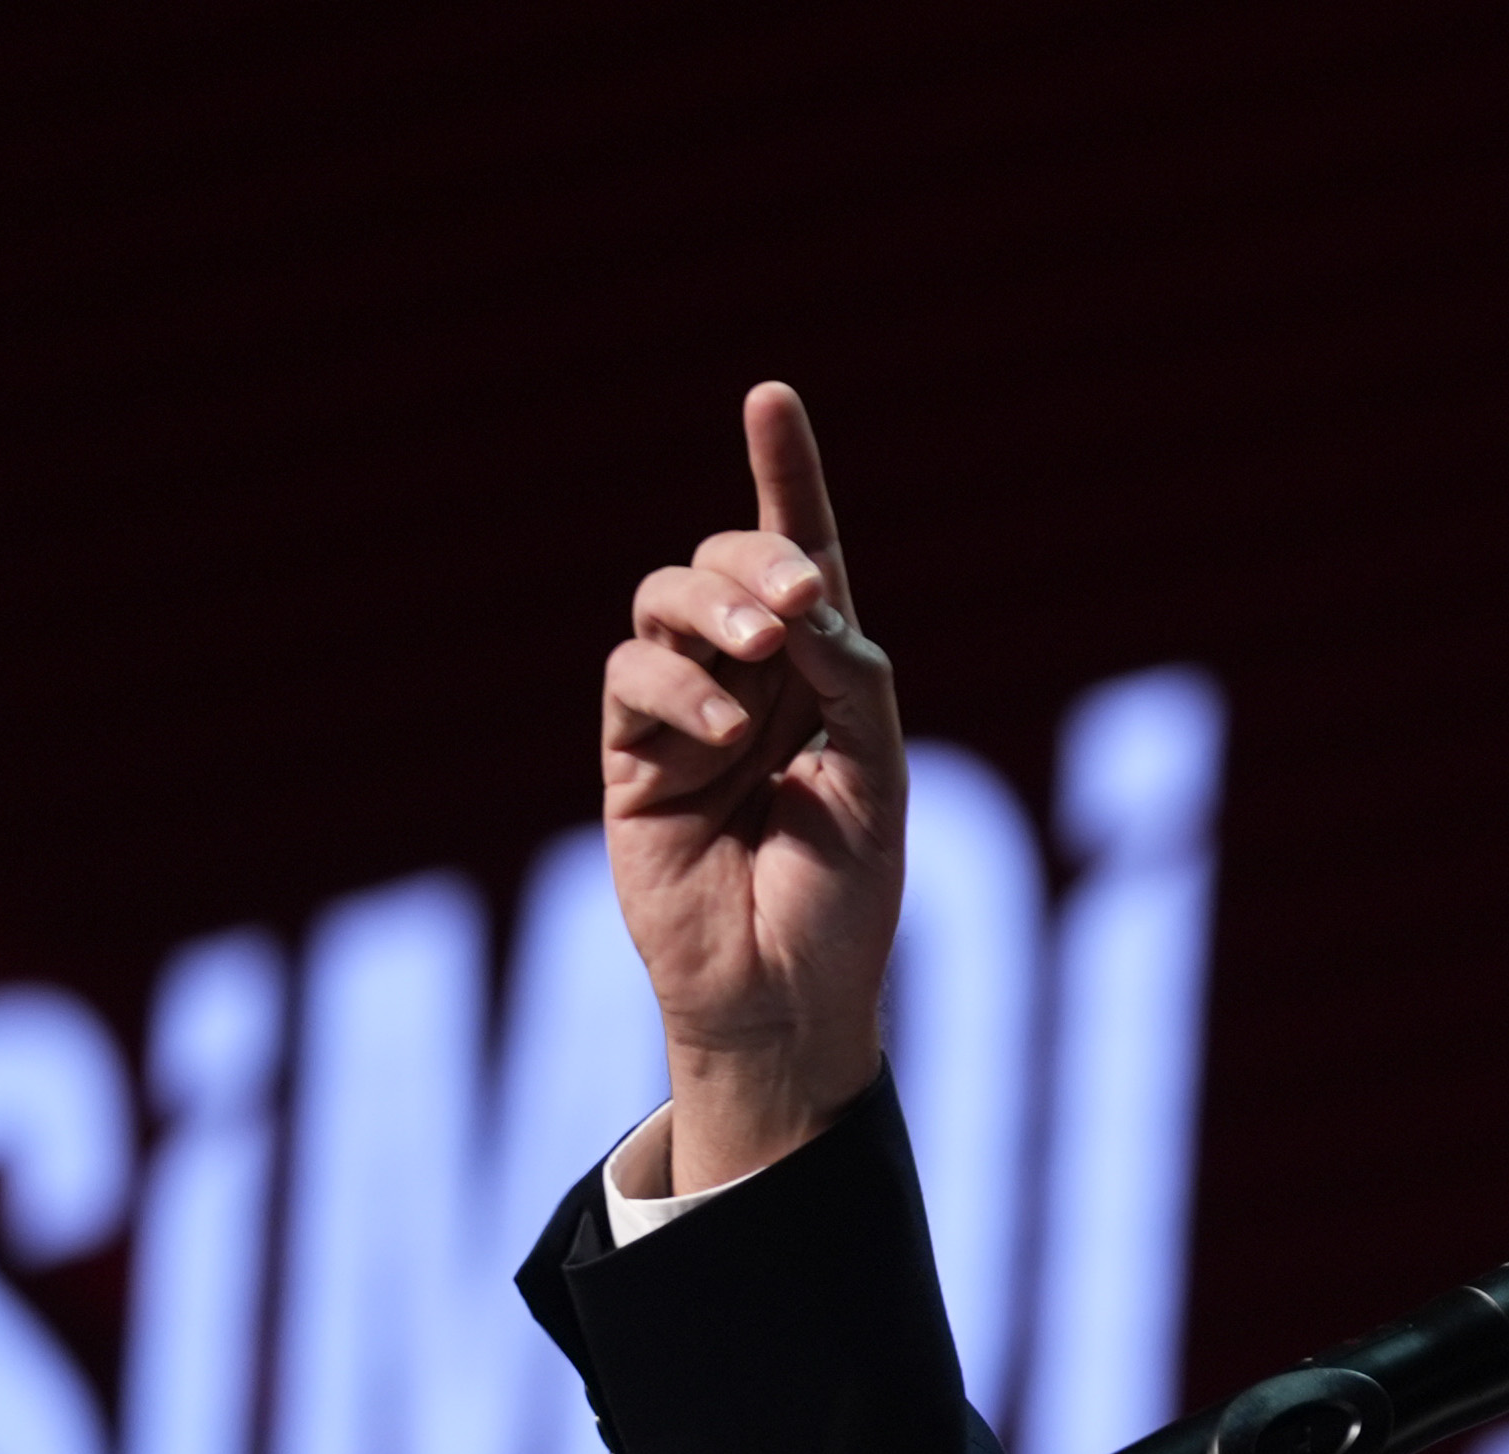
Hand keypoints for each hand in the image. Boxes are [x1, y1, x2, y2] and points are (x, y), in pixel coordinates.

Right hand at [600, 381, 905, 1191]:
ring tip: (758, 651)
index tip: (771, 398)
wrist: (788, 1000)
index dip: (786, 476)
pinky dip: (675, 687)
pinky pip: (629, 680)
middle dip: (757, 559)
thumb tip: (805, 601)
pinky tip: (721, 731)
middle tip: (795, 602)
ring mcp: (682, 716)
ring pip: (665, 605)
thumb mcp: (879, 778)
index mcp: (820, 677)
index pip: (802, 555)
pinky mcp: (631, 760)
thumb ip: (855, 680)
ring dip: (711, 610)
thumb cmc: (845, 899)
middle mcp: (748, 682)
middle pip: (727, 565)